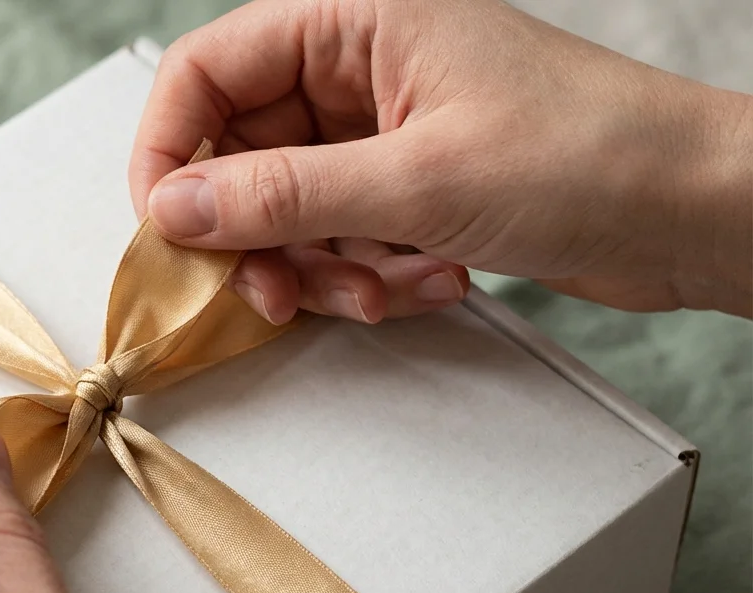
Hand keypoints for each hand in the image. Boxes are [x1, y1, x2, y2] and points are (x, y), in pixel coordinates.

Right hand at [132, 0, 752, 321]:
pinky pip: (338, 238)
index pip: (207, 71)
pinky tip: (428, 282)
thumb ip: (281, 195)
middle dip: (256, 234)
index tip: (168, 228)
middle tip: (274, 292)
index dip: (170, 149)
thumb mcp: (417, 179)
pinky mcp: (407, 186)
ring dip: (318, 268)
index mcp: (352, 23)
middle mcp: (356, 70)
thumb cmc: (589, 156)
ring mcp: (380, 130)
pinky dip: (365, 275)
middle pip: (239, 152)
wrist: (697, 211)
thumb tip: (173, 210)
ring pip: (286, 209)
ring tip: (378, 292)